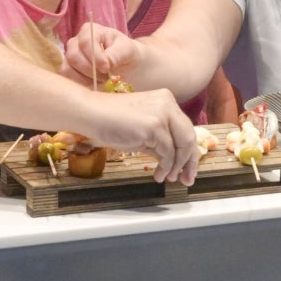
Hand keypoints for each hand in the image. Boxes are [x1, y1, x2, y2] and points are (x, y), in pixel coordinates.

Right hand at [63, 22, 139, 84]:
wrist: (126, 65)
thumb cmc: (126, 53)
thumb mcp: (128, 50)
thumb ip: (117, 53)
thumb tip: (107, 61)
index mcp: (92, 31)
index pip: (86, 41)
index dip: (95, 56)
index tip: (107, 68)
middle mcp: (77, 41)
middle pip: (74, 55)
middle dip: (91, 70)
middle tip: (106, 76)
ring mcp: (70, 56)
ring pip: (68, 68)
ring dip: (86, 78)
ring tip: (102, 80)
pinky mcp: (68, 69)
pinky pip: (68, 78)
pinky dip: (81, 84)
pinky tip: (94, 84)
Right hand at [77, 88, 198, 184]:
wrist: (91, 114)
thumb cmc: (111, 122)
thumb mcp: (143, 132)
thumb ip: (160, 142)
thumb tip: (174, 162)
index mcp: (166, 101)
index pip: (186, 129)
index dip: (189, 152)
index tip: (188, 169)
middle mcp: (168, 104)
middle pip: (189, 137)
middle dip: (189, 162)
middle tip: (187, 180)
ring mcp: (162, 114)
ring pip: (181, 146)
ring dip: (176, 167)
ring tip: (169, 178)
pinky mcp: (155, 126)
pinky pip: (168, 152)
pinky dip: (166, 167)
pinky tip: (159, 174)